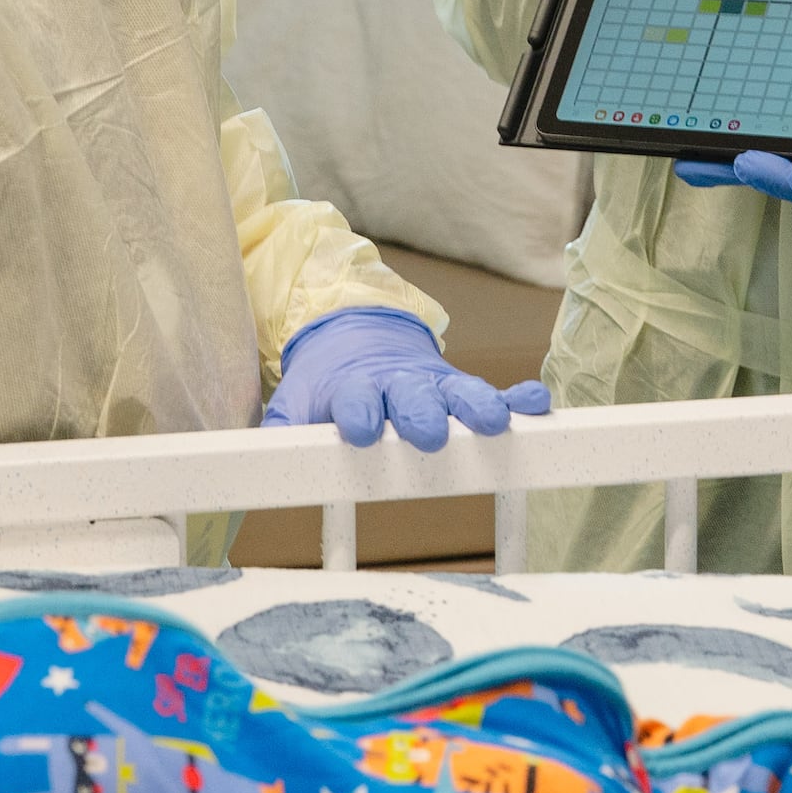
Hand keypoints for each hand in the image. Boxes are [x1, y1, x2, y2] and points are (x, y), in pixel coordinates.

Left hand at [264, 307, 551, 452]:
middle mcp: (399, 385)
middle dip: (422, 415)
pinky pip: (495, 390)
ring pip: (459, 393)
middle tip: (430, 435)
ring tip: (494, 422)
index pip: (355, 401)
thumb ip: (282, 425)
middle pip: (413, 398)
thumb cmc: (327, 385)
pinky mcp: (460, 389)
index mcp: (355, 389)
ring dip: (477, 405)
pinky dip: (517, 398)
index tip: (358, 432)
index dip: (357, 414)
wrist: (356, 338)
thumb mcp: (297, 400)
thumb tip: (255, 454)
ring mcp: (434, 385)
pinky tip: (536, 404)